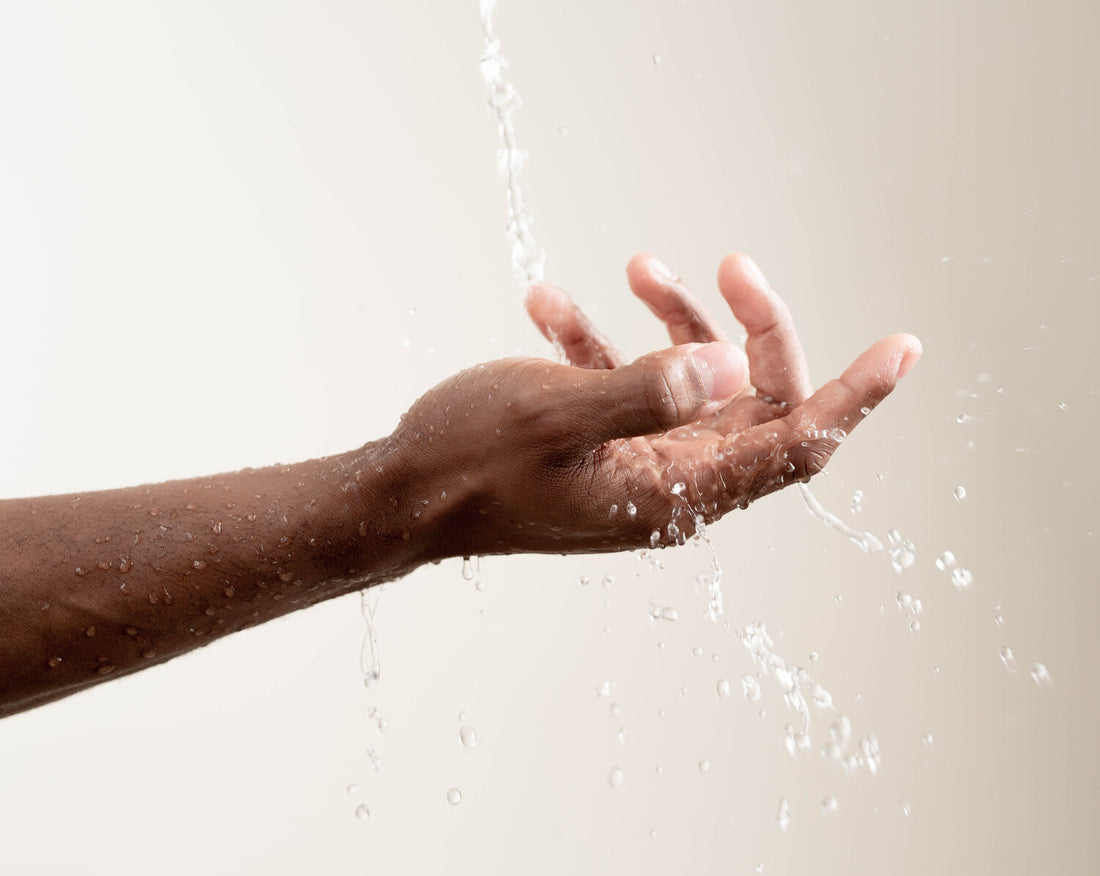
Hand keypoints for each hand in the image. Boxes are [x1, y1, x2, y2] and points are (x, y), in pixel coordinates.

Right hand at [386, 253, 919, 559]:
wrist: (400, 498)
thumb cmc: (468, 463)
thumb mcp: (555, 414)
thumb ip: (648, 390)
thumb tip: (732, 366)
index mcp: (676, 491)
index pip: (795, 447)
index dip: (853, 398)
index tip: (900, 347)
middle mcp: (671, 483)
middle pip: (755, 402)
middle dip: (748, 329)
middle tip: (728, 266)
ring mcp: (639, 464)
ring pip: (695, 384)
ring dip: (674, 322)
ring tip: (635, 267)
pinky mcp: (605, 446)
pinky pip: (632, 387)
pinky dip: (605, 341)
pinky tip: (552, 307)